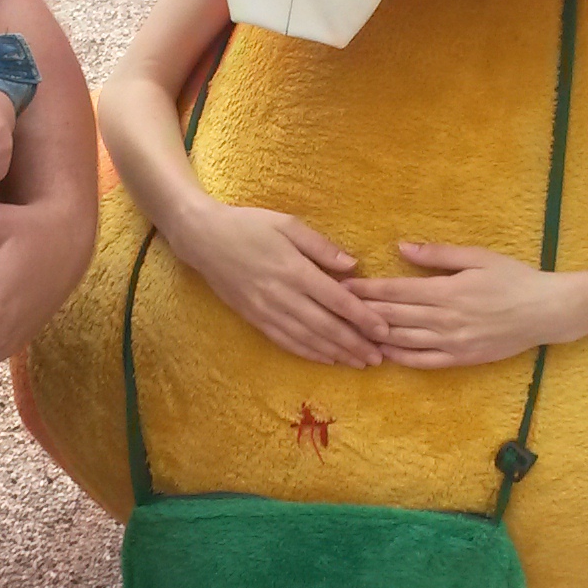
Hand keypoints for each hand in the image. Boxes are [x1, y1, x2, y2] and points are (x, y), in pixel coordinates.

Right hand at [166, 205, 386, 367]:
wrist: (202, 238)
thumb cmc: (248, 225)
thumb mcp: (287, 224)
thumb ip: (321, 246)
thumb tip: (353, 265)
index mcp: (294, 270)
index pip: (337, 300)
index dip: (363, 318)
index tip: (384, 330)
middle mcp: (281, 295)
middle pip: (325, 327)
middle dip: (354, 344)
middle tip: (379, 358)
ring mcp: (266, 310)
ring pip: (307, 339)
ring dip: (335, 354)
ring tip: (359, 363)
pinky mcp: (254, 319)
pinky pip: (285, 341)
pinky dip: (308, 353)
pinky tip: (326, 359)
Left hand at [349, 240, 579, 368]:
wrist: (546, 311)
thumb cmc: (513, 278)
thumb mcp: (477, 257)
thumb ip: (437, 255)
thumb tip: (400, 248)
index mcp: (446, 290)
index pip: (395, 292)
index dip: (365, 290)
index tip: (340, 286)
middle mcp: (444, 319)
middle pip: (392, 317)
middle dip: (359, 313)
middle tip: (332, 309)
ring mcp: (452, 342)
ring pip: (402, 341)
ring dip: (373, 337)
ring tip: (348, 332)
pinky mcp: (461, 359)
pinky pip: (422, 362)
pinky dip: (399, 358)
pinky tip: (382, 353)